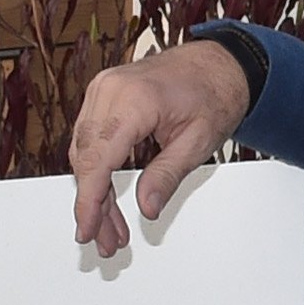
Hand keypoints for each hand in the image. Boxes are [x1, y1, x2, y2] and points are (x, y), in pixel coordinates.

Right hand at [66, 38, 254, 255]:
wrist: (218, 63)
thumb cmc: (213, 93)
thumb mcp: (198, 142)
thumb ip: (167, 175)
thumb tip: (147, 208)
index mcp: (135, 99)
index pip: (99, 159)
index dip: (89, 201)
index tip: (87, 230)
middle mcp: (111, 90)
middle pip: (87, 158)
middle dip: (94, 205)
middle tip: (107, 241)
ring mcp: (103, 89)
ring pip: (85, 151)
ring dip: (95, 193)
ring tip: (111, 229)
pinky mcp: (104, 95)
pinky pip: (90, 138)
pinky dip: (98, 170)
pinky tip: (108, 200)